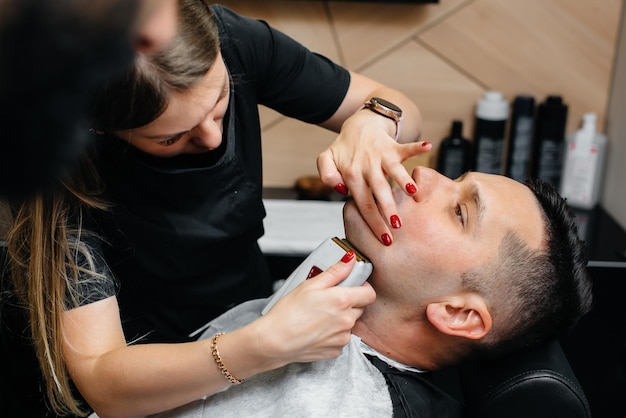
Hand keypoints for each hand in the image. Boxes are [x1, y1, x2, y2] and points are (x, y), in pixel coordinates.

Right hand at [253, 254, 375, 365]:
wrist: (274, 341)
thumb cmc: (288, 313)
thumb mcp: (310, 284)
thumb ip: (335, 272)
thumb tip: (349, 261)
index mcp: (342, 301)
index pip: (369, 293)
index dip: (362, 287)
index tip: (353, 285)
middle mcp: (347, 320)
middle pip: (360, 308)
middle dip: (349, 302)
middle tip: (328, 300)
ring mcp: (342, 338)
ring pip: (350, 324)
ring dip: (340, 319)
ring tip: (319, 316)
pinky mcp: (336, 351)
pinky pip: (341, 338)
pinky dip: (333, 334)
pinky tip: (317, 329)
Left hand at [317, 110, 430, 244]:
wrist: (359, 124)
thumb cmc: (345, 148)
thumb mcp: (327, 160)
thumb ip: (327, 175)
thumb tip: (343, 190)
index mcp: (351, 174)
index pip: (363, 203)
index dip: (373, 221)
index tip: (384, 238)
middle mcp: (367, 166)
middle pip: (379, 191)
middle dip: (388, 209)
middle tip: (397, 227)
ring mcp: (381, 156)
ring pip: (393, 170)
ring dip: (404, 180)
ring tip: (413, 193)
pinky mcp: (393, 146)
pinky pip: (405, 146)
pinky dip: (416, 146)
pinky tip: (427, 146)